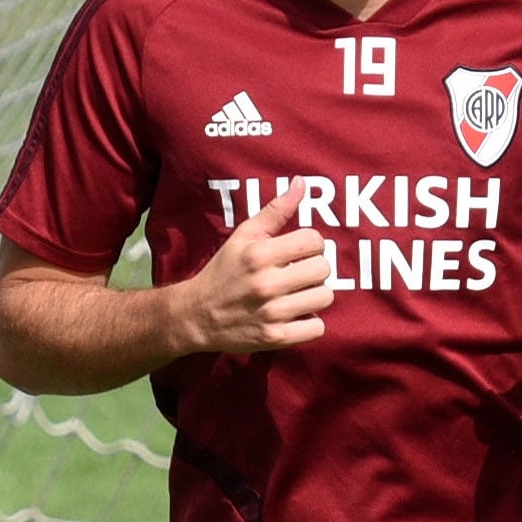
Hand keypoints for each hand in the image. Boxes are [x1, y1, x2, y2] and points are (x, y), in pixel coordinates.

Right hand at [161, 203, 336, 358]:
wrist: (196, 315)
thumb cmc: (224, 271)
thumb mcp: (243, 237)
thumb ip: (275, 211)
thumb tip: (301, 183)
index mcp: (259, 254)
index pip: (314, 241)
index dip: (311, 244)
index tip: (299, 252)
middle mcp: (266, 283)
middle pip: (324, 269)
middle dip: (314, 269)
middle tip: (299, 274)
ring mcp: (272, 313)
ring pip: (325, 297)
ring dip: (315, 295)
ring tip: (298, 294)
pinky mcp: (275, 337)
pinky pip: (317, 328)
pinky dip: (310, 323)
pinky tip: (295, 315)